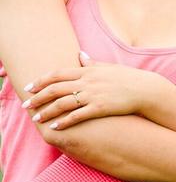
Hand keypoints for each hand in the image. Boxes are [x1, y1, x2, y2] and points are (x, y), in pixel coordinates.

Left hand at [23, 51, 161, 129]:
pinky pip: (78, 115)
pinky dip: (64, 121)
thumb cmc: (126, 78)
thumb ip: (90, 62)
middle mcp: (87, 81)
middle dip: (38, 97)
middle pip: (56, 88)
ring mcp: (93, 95)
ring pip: (63, 102)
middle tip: (26, 105)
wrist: (144, 89)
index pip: (58, 74)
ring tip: (37, 119)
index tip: (29, 87)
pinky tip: (55, 127)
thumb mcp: (107, 67)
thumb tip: (79, 54)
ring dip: (47, 111)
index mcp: (87, 70)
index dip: (41, 80)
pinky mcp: (100, 108)